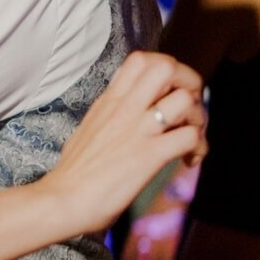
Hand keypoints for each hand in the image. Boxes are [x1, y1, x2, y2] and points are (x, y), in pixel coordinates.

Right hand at [51, 51, 206, 237]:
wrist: (61, 200)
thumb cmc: (72, 173)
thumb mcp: (89, 128)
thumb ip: (108, 116)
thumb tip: (121, 118)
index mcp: (110, 100)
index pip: (141, 60)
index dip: (166, 69)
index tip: (168, 91)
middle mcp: (125, 108)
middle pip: (167, 66)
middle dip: (189, 82)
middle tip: (188, 107)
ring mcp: (138, 130)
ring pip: (186, 99)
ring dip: (198, 117)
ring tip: (192, 136)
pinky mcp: (150, 155)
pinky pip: (190, 137)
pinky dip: (198, 147)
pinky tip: (188, 160)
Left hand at [119, 206, 185, 259]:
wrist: (174, 196)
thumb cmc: (158, 205)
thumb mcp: (143, 217)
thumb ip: (138, 231)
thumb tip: (136, 248)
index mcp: (138, 228)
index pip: (129, 250)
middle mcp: (148, 234)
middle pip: (140, 258)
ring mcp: (161, 237)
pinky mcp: (173, 239)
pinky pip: (167, 258)